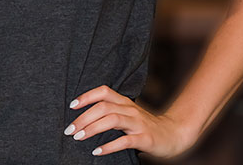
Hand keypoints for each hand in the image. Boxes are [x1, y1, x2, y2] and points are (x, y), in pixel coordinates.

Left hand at [63, 85, 195, 157]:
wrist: (173, 135)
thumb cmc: (144, 126)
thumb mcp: (127, 114)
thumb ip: (110, 112)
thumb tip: (84, 117)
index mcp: (124, 101)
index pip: (103, 91)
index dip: (86, 96)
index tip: (71, 106)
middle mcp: (130, 109)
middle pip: (103, 106)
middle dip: (83, 117)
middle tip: (69, 129)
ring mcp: (137, 123)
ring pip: (111, 119)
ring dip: (92, 128)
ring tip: (79, 137)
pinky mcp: (144, 138)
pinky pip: (124, 140)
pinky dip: (108, 146)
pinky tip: (97, 151)